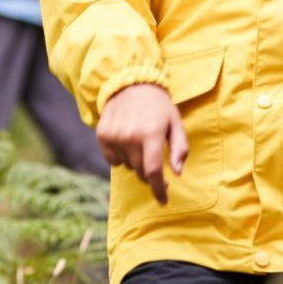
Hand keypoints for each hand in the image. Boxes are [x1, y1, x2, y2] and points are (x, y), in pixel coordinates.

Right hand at [96, 82, 187, 204]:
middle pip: (140, 172)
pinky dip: (120, 157)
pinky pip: (112, 159)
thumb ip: (180, 148)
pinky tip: (126, 141)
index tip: (163, 201)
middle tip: (154, 162)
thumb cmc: (158, 105)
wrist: (130, 83)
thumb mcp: (176, 123)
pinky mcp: (102, 135)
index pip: (153, 172)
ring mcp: (114, 137)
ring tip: (140, 142)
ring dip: (135, 162)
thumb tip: (177, 173)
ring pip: (126, 166)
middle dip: (150, 174)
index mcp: (151, 134)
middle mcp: (130, 137)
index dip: (159, 189)